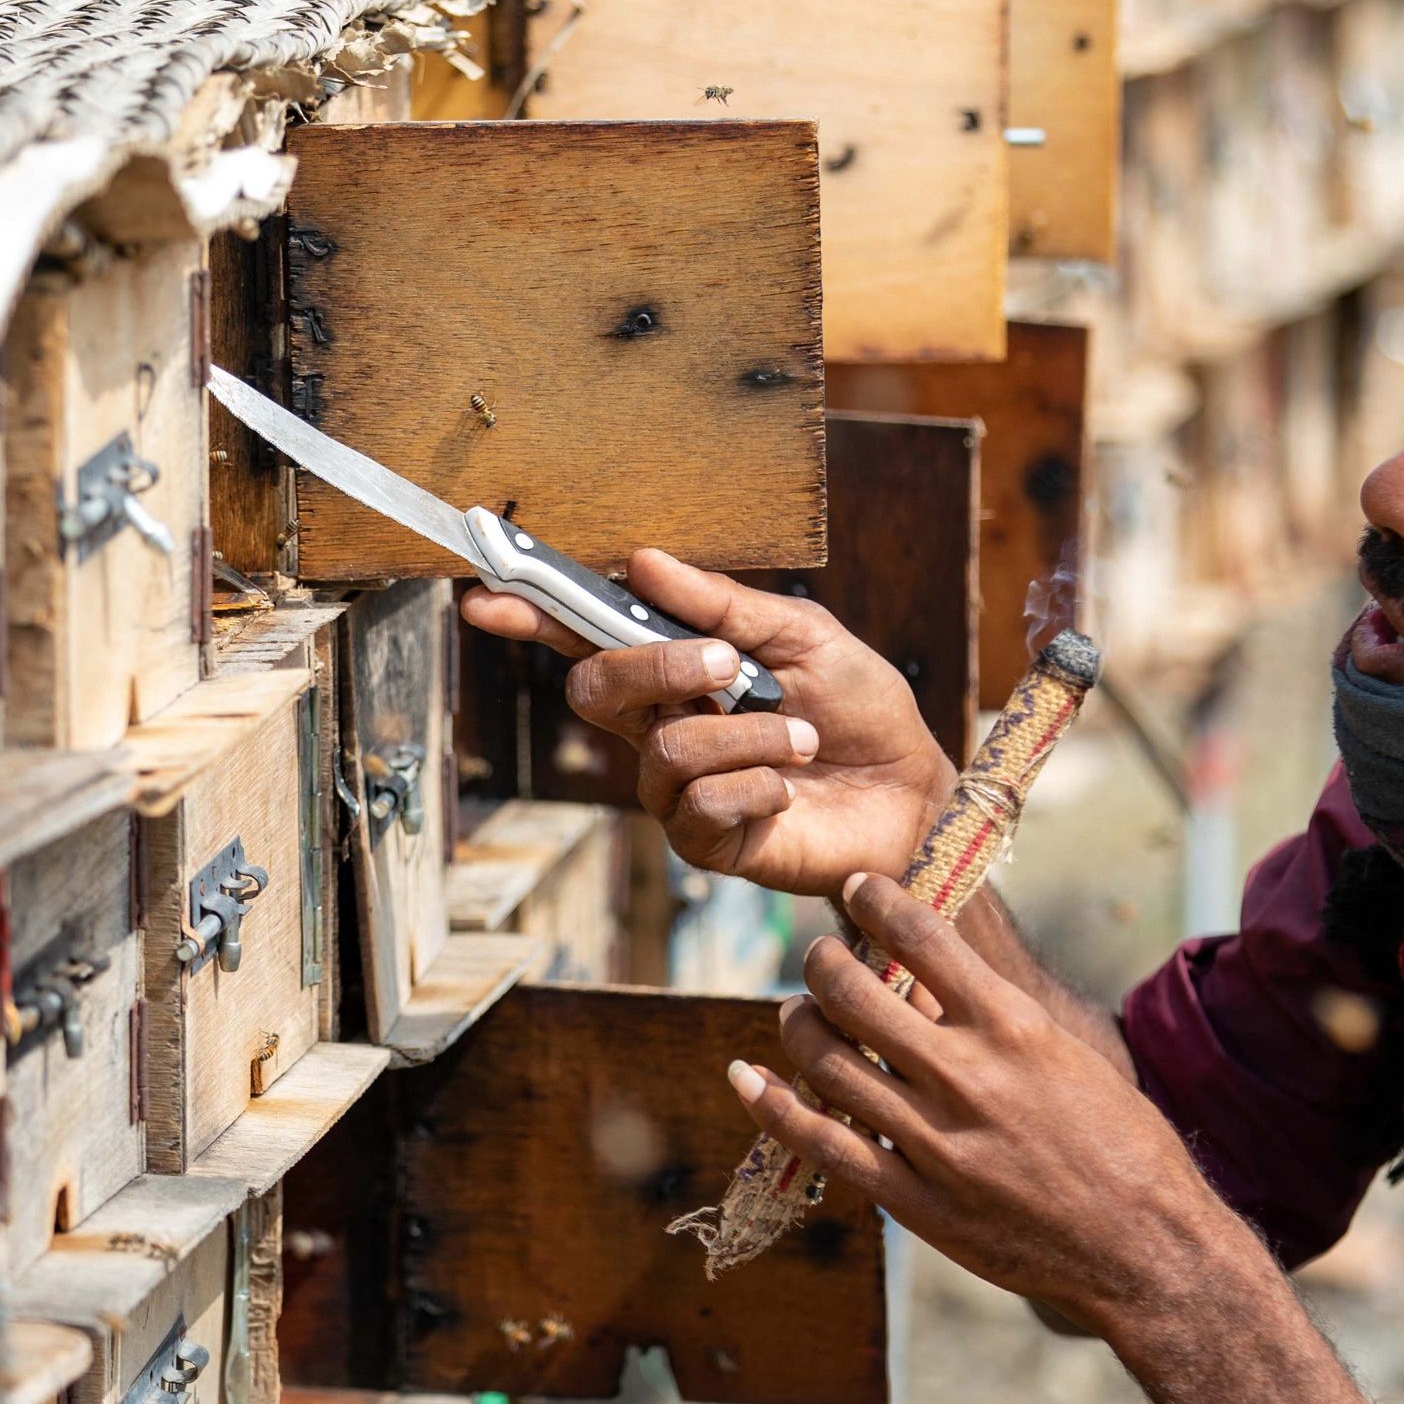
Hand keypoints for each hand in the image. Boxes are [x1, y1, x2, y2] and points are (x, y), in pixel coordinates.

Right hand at [461, 549, 953, 897]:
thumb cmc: (861, 709)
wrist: (914, 790)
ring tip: (803, 735)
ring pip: (664, 750)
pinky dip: (759, 784)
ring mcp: (677, 791)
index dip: (535, 616)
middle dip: (657, 666)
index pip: (589, 639)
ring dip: (748, 733)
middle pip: (596, 689)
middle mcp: (661, 728)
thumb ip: (724, 605)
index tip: (489, 596)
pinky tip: (791, 788)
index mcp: (676, 671)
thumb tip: (641, 561)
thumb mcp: (804, 635)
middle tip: (728, 664)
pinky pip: (702, 806)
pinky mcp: (706, 842)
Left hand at [728, 872, 1254, 1335]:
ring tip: (798, 1012)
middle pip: (854, 992)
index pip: (923, 936)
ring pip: (827, 1061)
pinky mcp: (915, 1201)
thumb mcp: (1070, 1056)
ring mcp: (936, 1142)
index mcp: (1015, 1027)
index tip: (856, 887)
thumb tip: (932, 968)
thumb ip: (998, 1017)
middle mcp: (968, 1076)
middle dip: (822, 960)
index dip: (875, 900)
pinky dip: (773, 1105)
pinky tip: (749, 1078)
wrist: (1144, 1248)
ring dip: (797, 1023)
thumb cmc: (1122, 1145)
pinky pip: (822, 1143)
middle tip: (819, 955)